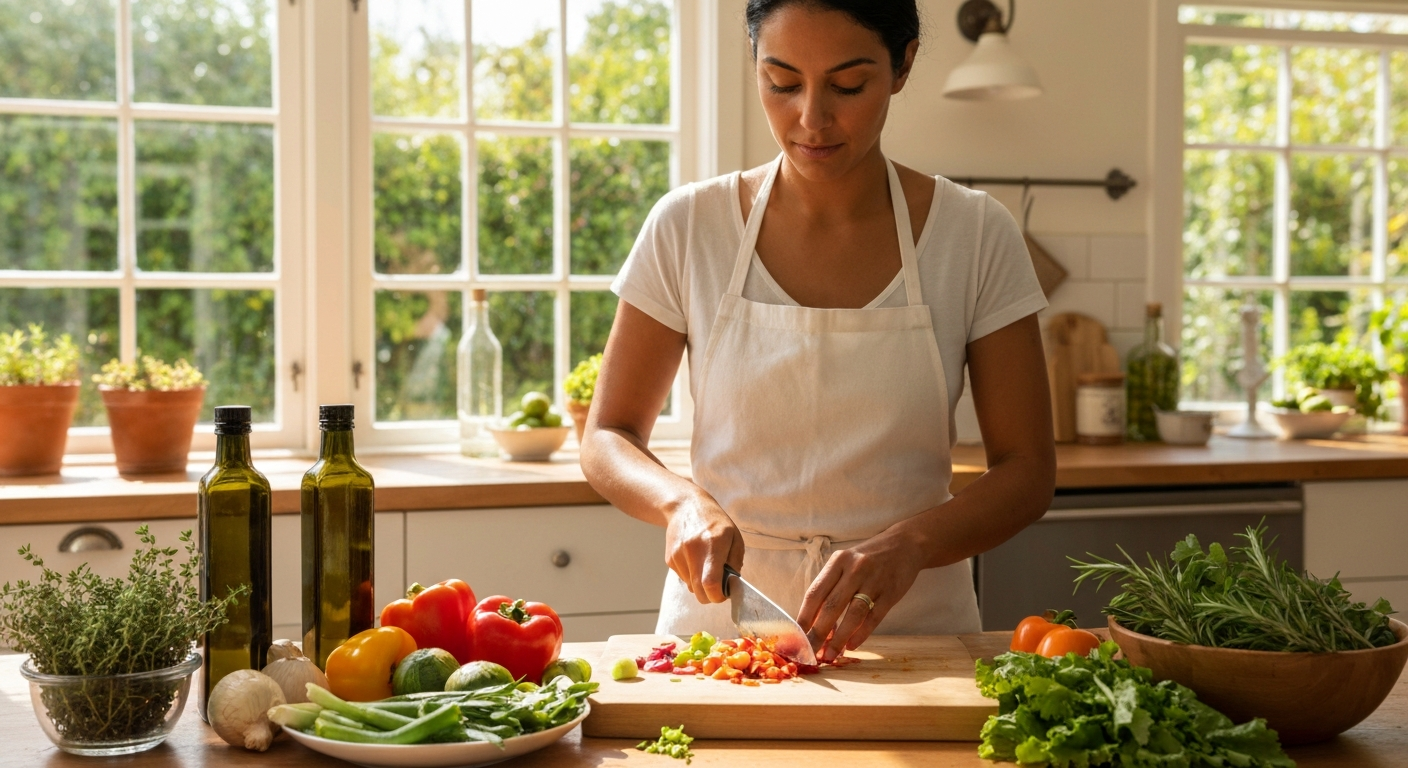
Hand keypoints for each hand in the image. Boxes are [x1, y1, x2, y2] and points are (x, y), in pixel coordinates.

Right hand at [664, 492, 743, 604]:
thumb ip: (735, 562)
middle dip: (709, 596)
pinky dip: (692, 575)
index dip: (718, 596)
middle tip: (718, 587)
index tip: (724, 594)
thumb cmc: (714, 521)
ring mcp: (678, 555)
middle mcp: (693, 550)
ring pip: (690, 587)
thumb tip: (731, 585)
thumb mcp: (734, 537)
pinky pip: (683, 578)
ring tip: (706, 565)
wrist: (685, 506)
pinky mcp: (669, 559)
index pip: (711, 583)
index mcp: (713, 544)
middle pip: (698, 590)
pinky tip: (695, 559)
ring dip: (700, 584)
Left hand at [796, 530, 925, 661]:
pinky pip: (873, 618)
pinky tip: (851, 646)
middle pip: (831, 606)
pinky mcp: (891, 593)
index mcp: (838, 561)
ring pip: (853, 614)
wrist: (905, 544)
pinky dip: (861, 634)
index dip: (804, 617)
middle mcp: (854, 569)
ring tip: (830, 655)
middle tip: (810, 653)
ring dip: (840, 638)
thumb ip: (831, 587)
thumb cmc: (868, 558)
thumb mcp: (846, 563)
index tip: (797, 636)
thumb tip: (815, 622)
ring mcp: (874, 581)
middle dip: (818, 633)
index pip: (815, 593)